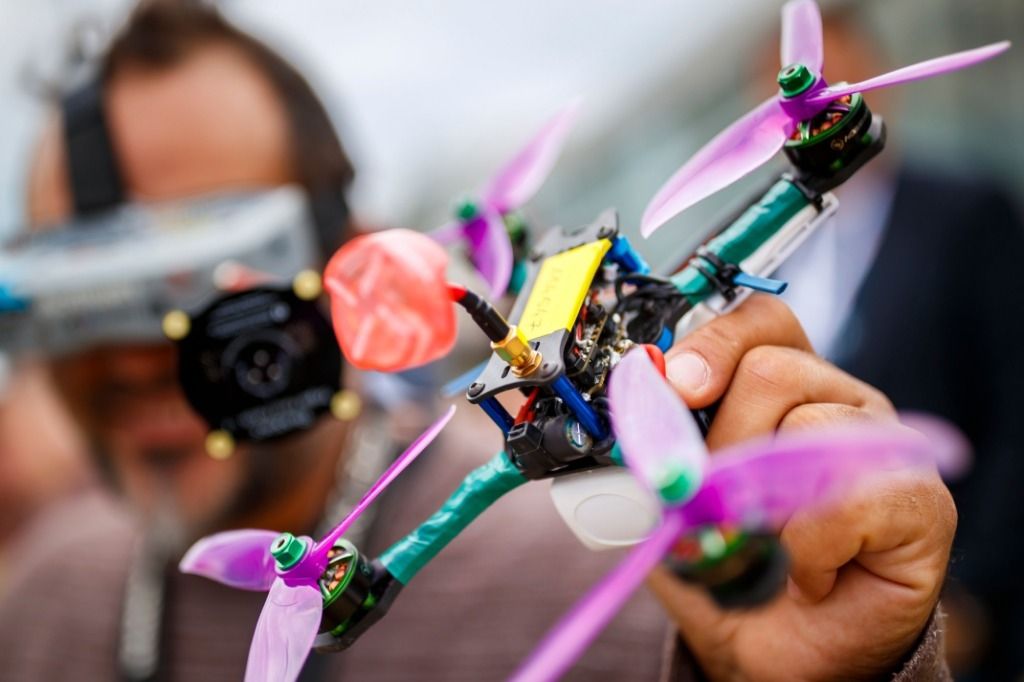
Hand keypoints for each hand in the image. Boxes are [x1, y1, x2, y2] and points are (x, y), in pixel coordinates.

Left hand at [649, 295, 955, 681]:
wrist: (777, 648)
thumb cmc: (733, 563)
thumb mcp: (677, 498)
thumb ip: (663, 452)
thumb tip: (646, 425)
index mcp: (780, 386)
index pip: (759, 322)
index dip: (712, 344)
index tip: (673, 383)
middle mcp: (835, 399)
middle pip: (770, 369)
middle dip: (721, 443)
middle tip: (716, 498)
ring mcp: (882, 445)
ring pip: (808, 425)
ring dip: (762, 499)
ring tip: (764, 540)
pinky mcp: (919, 500)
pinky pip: (846, 499)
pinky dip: (807, 546)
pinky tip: (808, 572)